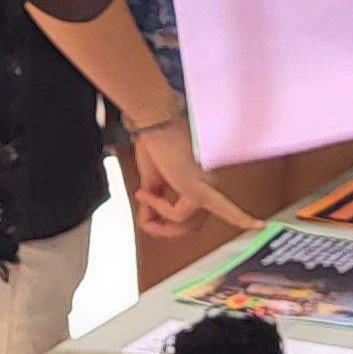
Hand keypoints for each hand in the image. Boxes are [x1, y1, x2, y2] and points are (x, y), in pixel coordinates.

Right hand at [120, 115, 261, 235]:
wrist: (154, 123)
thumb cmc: (154, 144)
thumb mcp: (151, 182)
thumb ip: (153, 204)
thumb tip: (147, 223)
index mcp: (202, 184)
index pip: (194, 217)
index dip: (171, 226)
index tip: (148, 221)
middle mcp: (209, 187)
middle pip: (192, 225)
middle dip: (167, 230)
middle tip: (146, 223)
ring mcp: (206, 189)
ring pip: (185, 222)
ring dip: (161, 222)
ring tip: (143, 206)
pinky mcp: (197, 189)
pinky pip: (179, 214)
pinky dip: (158, 208)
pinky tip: (143, 195)